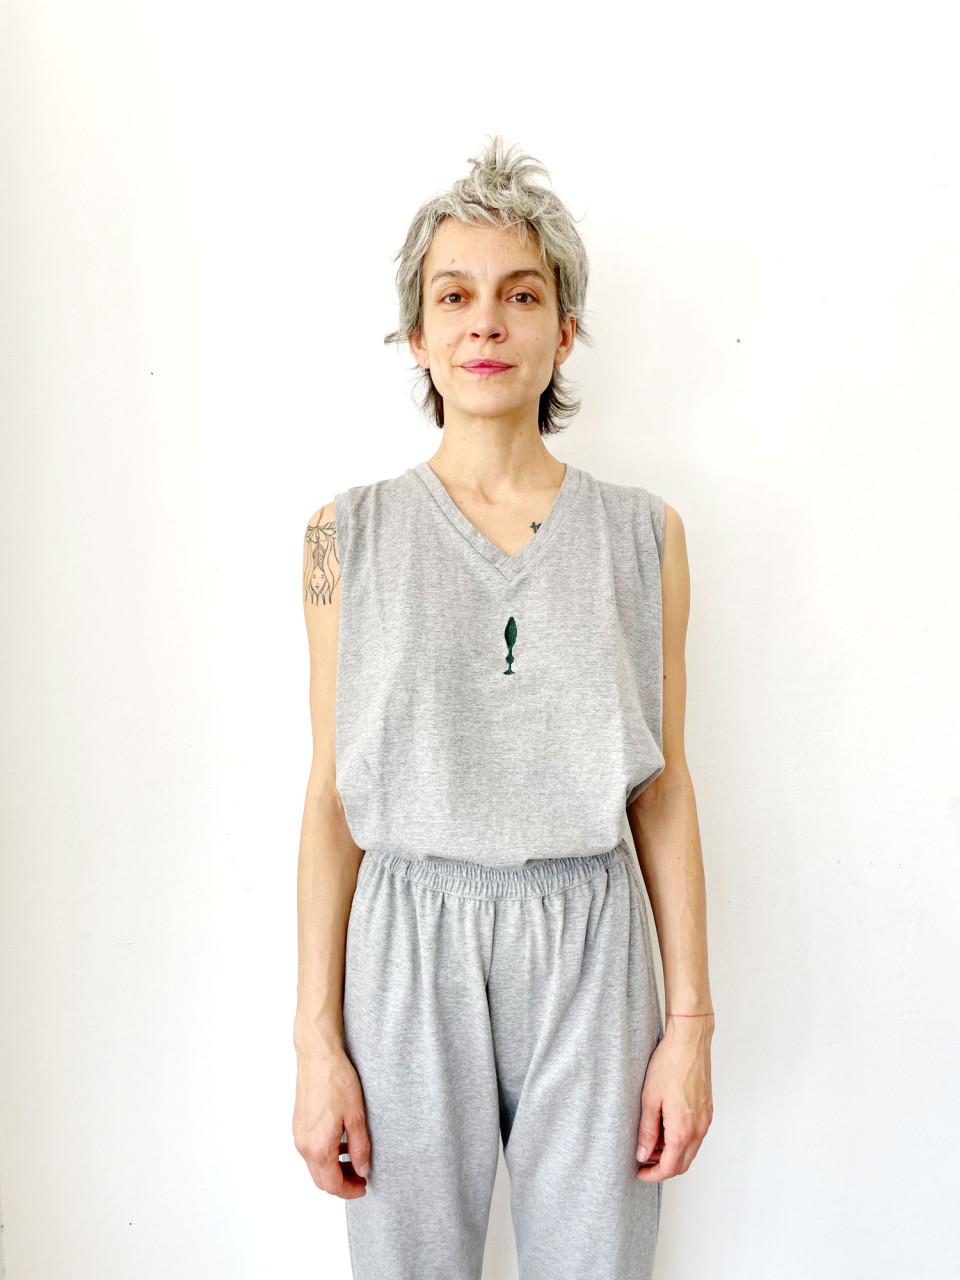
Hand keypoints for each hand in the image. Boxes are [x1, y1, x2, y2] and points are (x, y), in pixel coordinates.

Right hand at [293, 1032, 370, 1198]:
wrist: (318, 1057)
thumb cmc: (337, 1081)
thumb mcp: (357, 1117)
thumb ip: (360, 1148)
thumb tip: (362, 1170)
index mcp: (318, 1147)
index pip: (332, 1184)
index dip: (349, 1190)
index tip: (364, 1187)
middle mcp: (303, 1145)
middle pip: (321, 1179)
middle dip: (342, 1183)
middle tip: (361, 1177)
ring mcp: (298, 1134)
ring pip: (315, 1165)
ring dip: (333, 1169)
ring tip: (354, 1159)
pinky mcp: (298, 1124)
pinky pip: (311, 1150)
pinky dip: (326, 1155)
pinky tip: (341, 1143)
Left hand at [635, 1014, 713, 1181]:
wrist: (690, 1042)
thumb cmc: (669, 1065)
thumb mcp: (650, 1099)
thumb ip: (646, 1131)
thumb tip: (642, 1154)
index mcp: (683, 1130)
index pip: (670, 1167)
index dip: (653, 1175)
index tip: (640, 1173)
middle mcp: (699, 1129)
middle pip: (683, 1163)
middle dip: (662, 1167)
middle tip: (643, 1161)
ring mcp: (706, 1120)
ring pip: (690, 1150)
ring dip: (672, 1154)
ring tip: (651, 1143)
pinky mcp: (707, 1110)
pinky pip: (695, 1136)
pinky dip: (681, 1141)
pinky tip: (665, 1128)